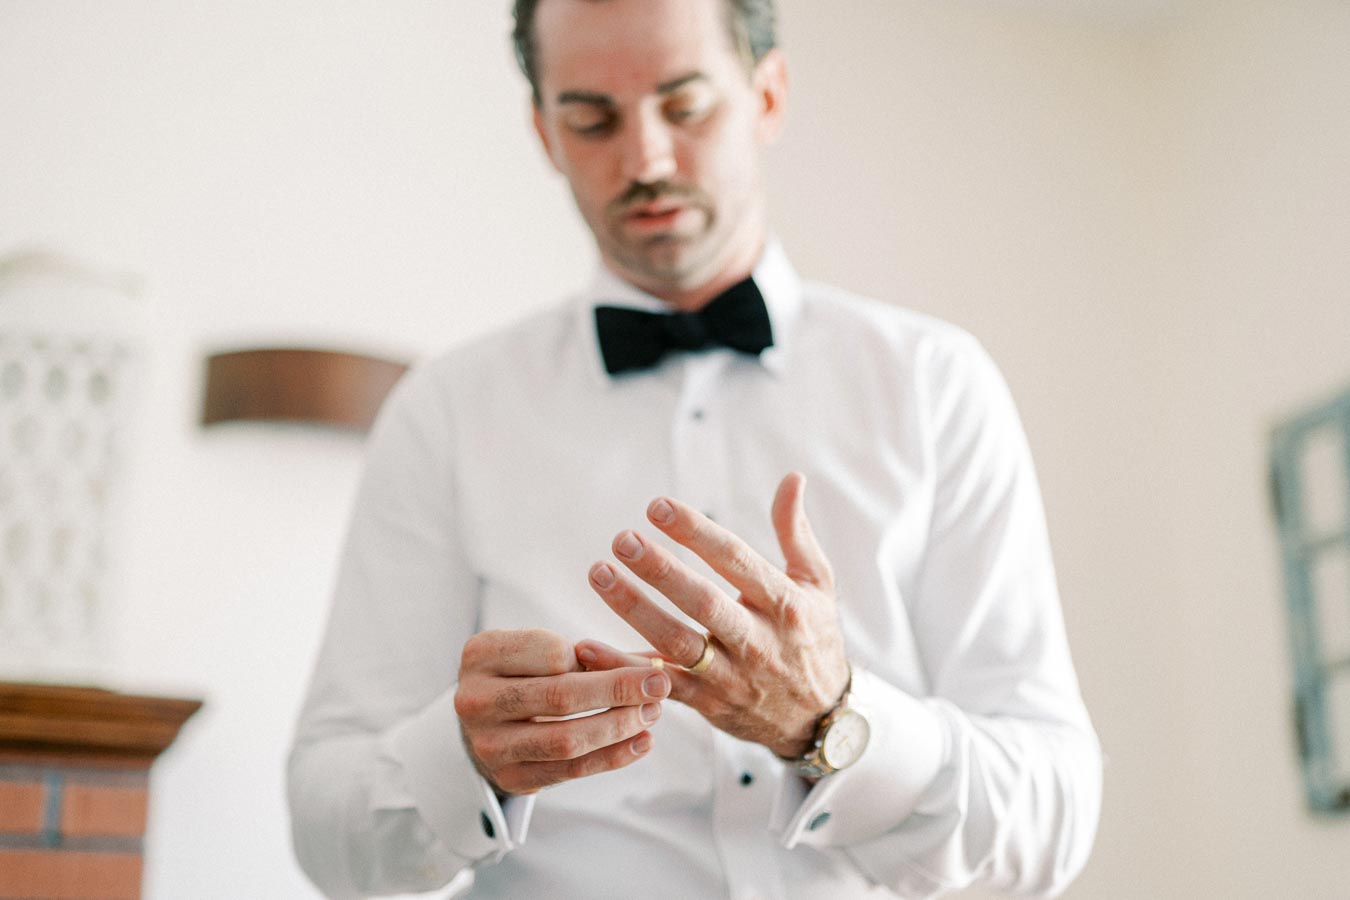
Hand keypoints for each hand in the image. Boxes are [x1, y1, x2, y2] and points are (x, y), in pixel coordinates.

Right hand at [453, 628, 669, 795]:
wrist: (487, 723)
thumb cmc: (526, 675)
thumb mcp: (542, 650)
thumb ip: (593, 653)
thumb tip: (660, 659)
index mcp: (481, 655)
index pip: (550, 653)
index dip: (598, 657)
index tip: (637, 662)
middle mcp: (474, 699)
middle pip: (560, 696)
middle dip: (618, 690)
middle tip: (660, 685)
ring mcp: (487, 744)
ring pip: (566, 739)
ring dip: (618, 726)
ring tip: (652, 713)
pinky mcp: (509, 778)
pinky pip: (570, 771)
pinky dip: (612, 756)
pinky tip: (642, 742)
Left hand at [580, 473, 848, 758]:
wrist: (821, 719)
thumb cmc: (813, 638)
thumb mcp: (818, 584)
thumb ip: (795, 532)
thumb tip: (791, 477)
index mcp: (783, 604)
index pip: (735, 560)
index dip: (696, 532)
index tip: (657, 506)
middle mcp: (758, 641)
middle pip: (702, 602)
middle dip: (660, 570)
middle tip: (622, 539)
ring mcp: (731, 676)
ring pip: (677, 643)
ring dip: (634, 609)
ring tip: (599, 573)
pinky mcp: (707, 704)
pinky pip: (658, 687)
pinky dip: (622, 668)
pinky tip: (585, 645)